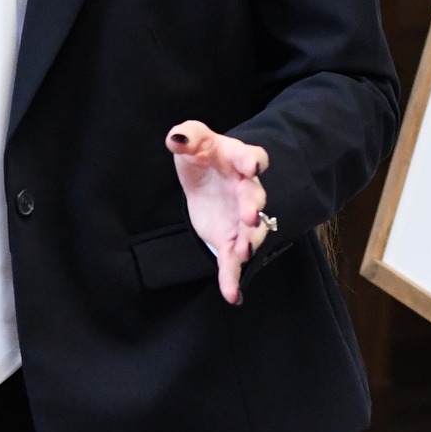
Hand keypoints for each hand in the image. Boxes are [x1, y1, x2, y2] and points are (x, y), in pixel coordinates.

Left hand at [167, 120, 272, 304]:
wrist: (205, 179)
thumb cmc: (203, 155)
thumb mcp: (192, 139)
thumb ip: (186, 136)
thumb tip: (176, 139)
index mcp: (239, 160)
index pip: (251, 157)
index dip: (252, 161)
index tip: (252, 166)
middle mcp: (246, 190)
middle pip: (254, 198)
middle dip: (253, 207)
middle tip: (250, 216)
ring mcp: (241, 218)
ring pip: (251, 233)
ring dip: (249, 242)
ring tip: (243, 253)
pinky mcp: (230, 239)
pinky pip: (233, 261)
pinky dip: (233, 278)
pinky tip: (232, 295)